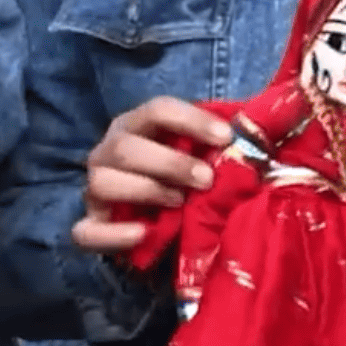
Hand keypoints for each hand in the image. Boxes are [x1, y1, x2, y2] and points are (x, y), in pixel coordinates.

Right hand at [73, 97, 233, 253]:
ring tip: (179, 204)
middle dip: (169, 163)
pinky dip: (113, 235)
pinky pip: (86, 231)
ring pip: (102, 183)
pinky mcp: (90, 226)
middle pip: (124, 147)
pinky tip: (143, 234)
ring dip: (145, 191)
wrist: (154, 223)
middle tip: (206, 180)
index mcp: (134, 126)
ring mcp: (94, 189)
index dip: (191, 120)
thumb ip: (219, 145)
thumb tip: (258, 135)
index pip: (157, 110)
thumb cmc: (180, 181)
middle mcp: (107, 152)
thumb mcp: (196, 156)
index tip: (226, 138)